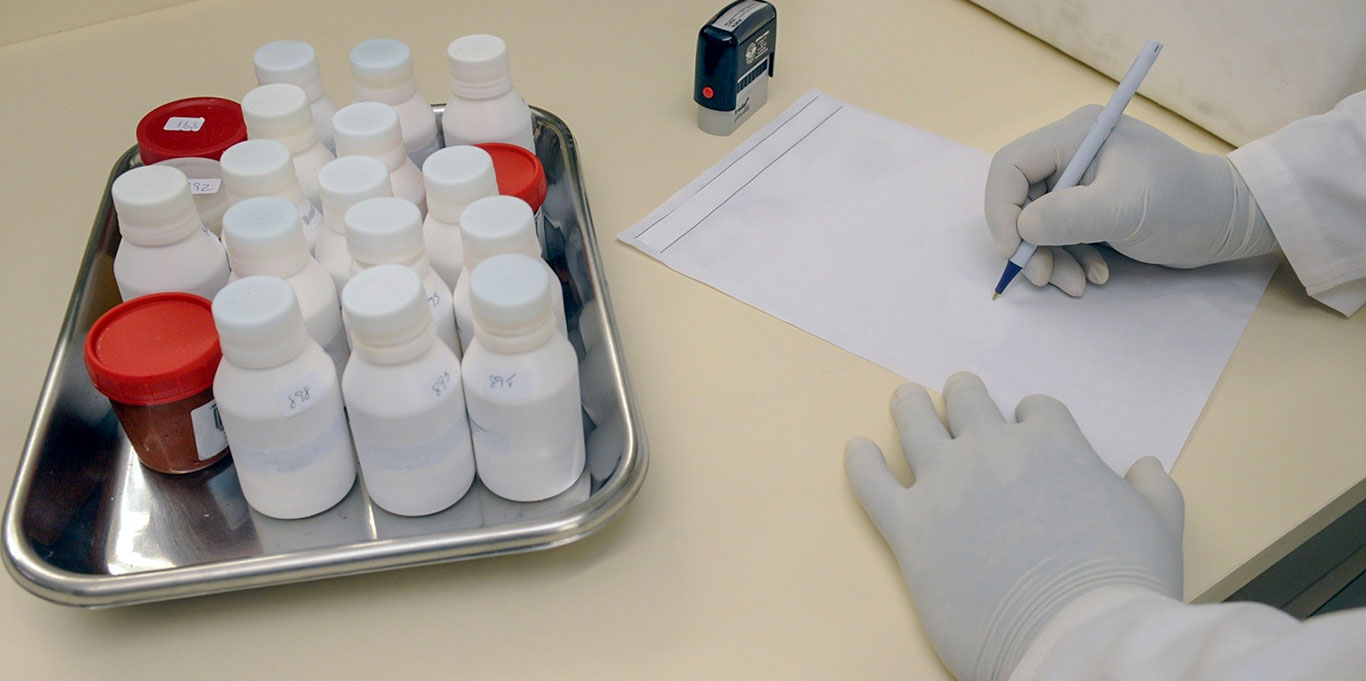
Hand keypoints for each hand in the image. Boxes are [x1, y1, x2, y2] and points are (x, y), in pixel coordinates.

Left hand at [844, 373, 1183, 680]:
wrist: (1073, 635)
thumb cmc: (1122, 584)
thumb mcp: (1159, 525)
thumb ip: (1152, 489)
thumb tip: (1146, 467)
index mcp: (1052, 442)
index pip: (1036, 410)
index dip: (1032, 418)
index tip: (1028, 426)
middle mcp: (992, 450)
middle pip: (968, 401)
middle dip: (964, 394)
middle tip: (957, 391)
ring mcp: (946, 484)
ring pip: (916, 424)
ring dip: (910, 406)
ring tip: (904, 397)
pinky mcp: (909, 527)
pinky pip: (873, 483)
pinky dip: (861, 463)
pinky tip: (856, 450)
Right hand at [984, 106, 1276, 295]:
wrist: (1230, 221)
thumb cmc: (1184, 203)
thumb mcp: (1127, 209)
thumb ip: (1070, 215)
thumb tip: (1022, 227)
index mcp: (1075, 135)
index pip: (1011, 166)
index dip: (1003, 209)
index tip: (1014, 250)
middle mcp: (1071, 153)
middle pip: (1020, 199)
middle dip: (1029, 243)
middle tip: (1044, 278)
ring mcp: (1080, 182)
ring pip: (1036, 224)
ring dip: (1051, 259)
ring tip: (1079, 285)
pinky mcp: (1090, 208)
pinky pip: (1059, 236)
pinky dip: (1069, 260)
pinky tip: (1096, 276)